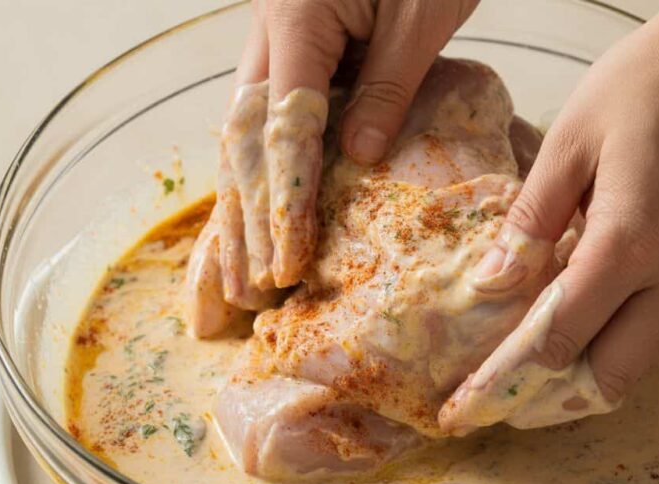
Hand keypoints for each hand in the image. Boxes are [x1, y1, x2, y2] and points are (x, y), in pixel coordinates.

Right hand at [223, 0, 477, 293]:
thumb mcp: (420, 18)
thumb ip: (387, 88)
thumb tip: (355, 157)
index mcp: (297, 17)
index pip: (284, 123)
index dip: (285, 195)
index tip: (288, 254)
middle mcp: (270, 31)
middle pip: (246, 136)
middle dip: (248, 213)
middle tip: (250, 282)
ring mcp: (273, 40)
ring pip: (244, 132)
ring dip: (243, 201)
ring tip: (238, 269)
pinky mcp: (291, 50)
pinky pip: (267, 118)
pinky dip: (261, 171)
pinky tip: (254, 214)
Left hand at [440, 1, 658, 431]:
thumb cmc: (639, 89)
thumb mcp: (566, 144)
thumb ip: (528, 223)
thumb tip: (491, 285)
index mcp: (630, 242)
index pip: (562, 336)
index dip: (513, 371)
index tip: (473, 396)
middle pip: (611, 375)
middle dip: (554, 394)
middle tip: (505, 395)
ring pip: (640, 360)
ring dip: (588, 371)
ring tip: (534, 365)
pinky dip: (618, 338)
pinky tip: (581, 317)